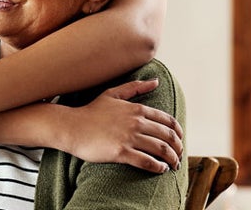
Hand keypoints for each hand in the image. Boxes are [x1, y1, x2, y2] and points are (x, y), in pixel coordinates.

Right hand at [62, 79, 182, 172]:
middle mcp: (136, 122)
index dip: (178, 133)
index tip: (179, 141)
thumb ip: (135, 87)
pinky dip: (158, 167)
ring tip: (173, 165)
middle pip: (168, 136)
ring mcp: (129, 137)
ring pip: (161, 149)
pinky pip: (146, 161)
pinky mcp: (121, 152)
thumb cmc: (91, 111)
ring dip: (171, 159)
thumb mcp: (113, 94)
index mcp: (137, 109)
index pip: (168, 121)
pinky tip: (160, 169)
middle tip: (178, 156)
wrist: (71, 127)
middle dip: (178, 148)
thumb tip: (156, 81)